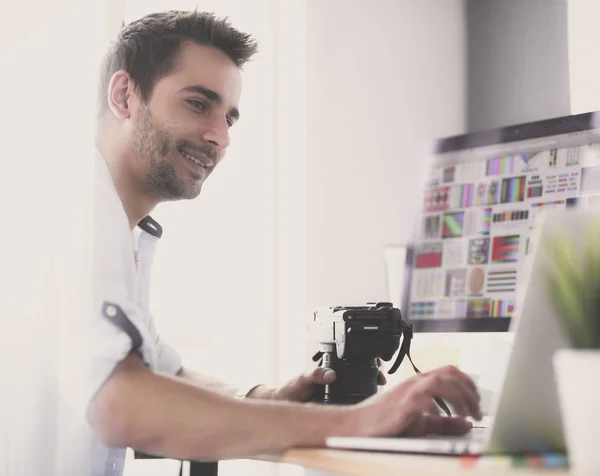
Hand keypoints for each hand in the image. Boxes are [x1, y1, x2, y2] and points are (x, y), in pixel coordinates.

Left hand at [272, 360, 387, 402]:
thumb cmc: (291, 389)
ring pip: (359, 391)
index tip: (377, 365)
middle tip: (382, 379)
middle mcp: (337, 381)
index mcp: (330, 370)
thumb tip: (330, 374)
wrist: (283, 405)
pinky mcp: (338, 408)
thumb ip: (314, 375)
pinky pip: (352, 406)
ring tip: (380, 392)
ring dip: (370, 391)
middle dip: (374, 376)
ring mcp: (339, 394)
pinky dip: (362, 407)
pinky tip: (369, 410)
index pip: (352, 362)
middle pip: (361, 376)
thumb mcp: (302, 379)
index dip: (367, 362)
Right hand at [349, 365, 481, 436]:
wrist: (357, 423)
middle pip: (450, 374)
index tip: (478, 398)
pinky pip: (424, 399)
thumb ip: (444, 423)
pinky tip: (443, 417)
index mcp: (420, 383)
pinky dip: (437, 407)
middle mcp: (416, 383)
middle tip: (478, 411)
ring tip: (467, 415)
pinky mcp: (402, 405)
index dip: (469, 382)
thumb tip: (466, 423)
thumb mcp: (421, 422)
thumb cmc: (385, 420)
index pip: (450, 371)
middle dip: (470, 392)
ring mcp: (409, 392)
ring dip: (459, 398)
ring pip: (441, 382)